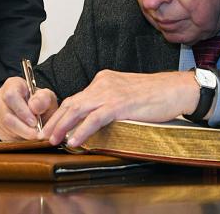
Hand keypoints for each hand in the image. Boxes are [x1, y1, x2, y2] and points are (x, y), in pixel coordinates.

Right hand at [0, 76, 58, 140]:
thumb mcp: (48, 98)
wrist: (37, 115)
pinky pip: (4, 136)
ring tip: (34, 134)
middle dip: (23, 128)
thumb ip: (44, 99)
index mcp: (12, 85)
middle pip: (6, 116)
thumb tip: (33, 106)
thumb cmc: (41, 104)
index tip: (34, 122)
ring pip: (5, 128)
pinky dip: (17, 139)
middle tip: (37, 134)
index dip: (22, 111)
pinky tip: (27, 136)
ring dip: (22, 135)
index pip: (11, 96)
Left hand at [40, 70, 198, 146]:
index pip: (77, 97)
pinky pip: (95, 118)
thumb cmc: (155, 94)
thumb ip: (109, 101)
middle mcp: (103, 83)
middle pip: (72, 102)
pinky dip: (82, 130)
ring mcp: (111, 93)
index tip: (53, 125)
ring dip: (63, 126)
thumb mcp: (125, 93)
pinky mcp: (120, 104)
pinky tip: (74, 141)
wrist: (175, 89)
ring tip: (53, 139)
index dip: (62, 112)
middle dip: (56, 120)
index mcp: (103, 79)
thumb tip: (95, 117)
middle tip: (44, 134)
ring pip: (78, 109)